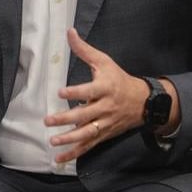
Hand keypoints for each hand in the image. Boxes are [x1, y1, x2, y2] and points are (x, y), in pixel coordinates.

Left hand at [44, 28, 148, 163]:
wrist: (143, 101)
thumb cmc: (118, 78)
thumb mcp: (104, 61)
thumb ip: (84, 50)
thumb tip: (69, 31)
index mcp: (104, 88)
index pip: (88, 91)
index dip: (75, 92)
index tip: (60, 92)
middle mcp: (105, 107)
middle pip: (84, 115)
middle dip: (66, 119)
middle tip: (48, 121)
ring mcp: (105, 123)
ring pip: (87, 133)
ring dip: (70, 139)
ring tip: (53, 141)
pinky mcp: (104, 134)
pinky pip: (89, 146)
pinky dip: (75, 154)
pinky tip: (59, 159)